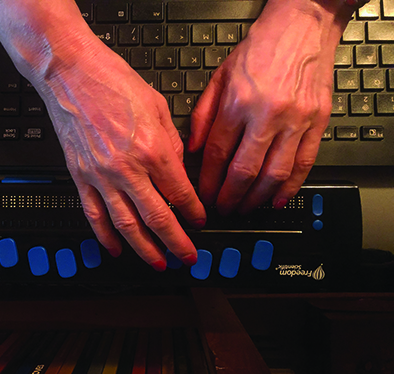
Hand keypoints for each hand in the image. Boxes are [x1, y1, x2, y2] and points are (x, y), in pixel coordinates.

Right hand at [0, 0, 205, 269]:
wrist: (71, 73)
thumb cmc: (113, 82)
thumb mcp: (159, 107)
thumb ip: (172, 145)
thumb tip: (178, 171)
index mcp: (152, 149)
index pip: (181, 194)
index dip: (194, 213)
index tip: (200, 221)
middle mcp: (127, 168)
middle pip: (157, 218)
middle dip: (176, 243)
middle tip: (188, 257)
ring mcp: (100, 176)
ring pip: (126, 225)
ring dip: (144, 249)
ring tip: (157, 262)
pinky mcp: (80, 176)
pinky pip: (93, 215)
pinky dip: (105, 237)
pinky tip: (115, 249)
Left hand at [189, 0, 344, 214]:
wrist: (302, 25)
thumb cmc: (261, 48)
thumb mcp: (219, 76)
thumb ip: (202, 115)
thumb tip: (193, 148)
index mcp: (238, 102)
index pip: (216, 154)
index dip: (207, 181)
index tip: (202, 195)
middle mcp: (266, 113)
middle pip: (243, 171)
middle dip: (229, 198)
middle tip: (222, 210)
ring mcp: (296, 120)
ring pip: (274, 174)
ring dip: (256, 199)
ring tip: (245, 208)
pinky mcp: (317, 122)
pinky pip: (304, 164)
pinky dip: (291, 187)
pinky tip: (277, 200)